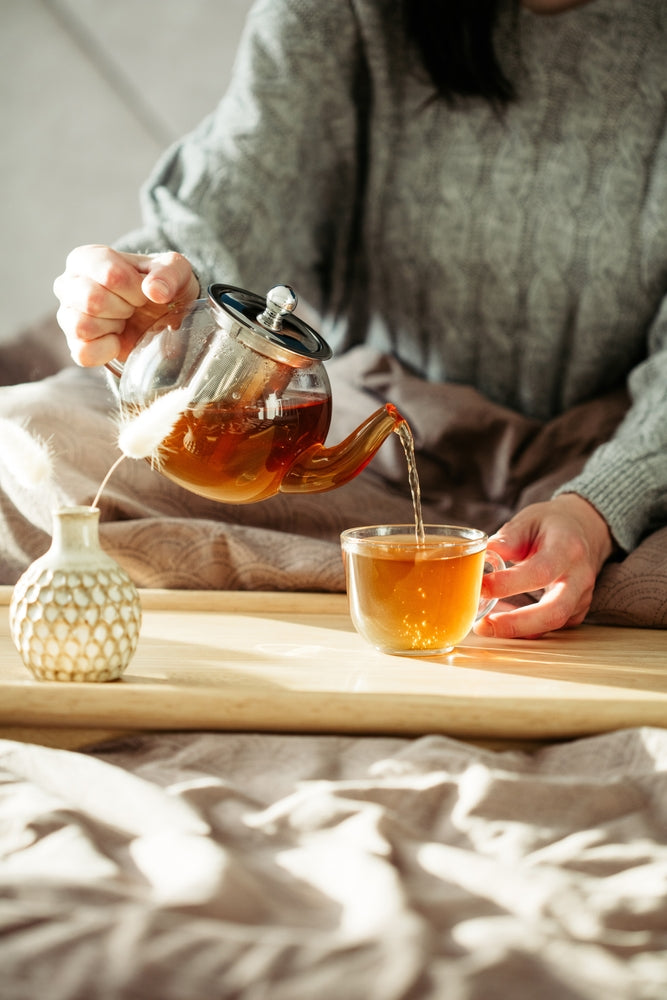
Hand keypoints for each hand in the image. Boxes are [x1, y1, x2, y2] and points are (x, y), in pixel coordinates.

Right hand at [53, 245, 199, 365]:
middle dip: (124, 308)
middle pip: (93, 301)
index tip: (143, 292)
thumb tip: (154, 291)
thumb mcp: (176, 271)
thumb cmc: (161, 285)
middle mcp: (68, 283)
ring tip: (123, 320)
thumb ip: (169, 273)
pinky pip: (83, 353)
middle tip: (134, 307)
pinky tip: (118, 340)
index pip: (110, 276)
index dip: (135, 289)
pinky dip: (107, 350)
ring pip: (82, 326)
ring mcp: (67, 315)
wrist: (161, 314)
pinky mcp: (74, 344)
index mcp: (87, 258)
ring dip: (113, 327)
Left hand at [475, 493, 614, 638]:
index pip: (540, 572)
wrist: (585, 530)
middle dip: (516, 624)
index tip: (480, 586)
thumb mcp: (529, 520)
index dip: (509, 583)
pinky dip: (523, 628)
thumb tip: (483, 556)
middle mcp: (580, 577)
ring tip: (484, 625)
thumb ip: (508, 538)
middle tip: (482, 625)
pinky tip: (499, 620)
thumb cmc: (552, 524)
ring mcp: (581, 598)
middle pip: (554, 612)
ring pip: (552, 624)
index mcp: (567, 549)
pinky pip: (548, 627)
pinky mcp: (575, 612)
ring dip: (516, 630)